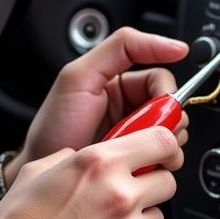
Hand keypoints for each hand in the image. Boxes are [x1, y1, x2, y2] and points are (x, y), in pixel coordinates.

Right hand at [0, 126, 181, 218]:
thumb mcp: (37, 171)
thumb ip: (74, 157)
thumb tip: (91, 156)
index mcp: (99, 163)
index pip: (162, 140)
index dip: (165, 147)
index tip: (162, 154)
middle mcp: (120, 194)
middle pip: (167, 181)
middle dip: (149, 186)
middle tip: (123, 197)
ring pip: (157, 218)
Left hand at [2, 27, 189, 187]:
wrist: (47, 175)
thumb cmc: (54, 127)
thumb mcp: (80, 76)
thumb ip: (120, 47)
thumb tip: (169, 44)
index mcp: (119, 81)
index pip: (160, 76)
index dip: (167, 90)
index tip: (172, 100)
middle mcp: (131, 105)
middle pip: (171, 105)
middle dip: (167, 119)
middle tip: (146, 131)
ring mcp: (136, 134)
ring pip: (173, 131)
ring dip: (164, 141)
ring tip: (137, 149)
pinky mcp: (139, 158)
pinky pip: (164, 154)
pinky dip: (160, 158)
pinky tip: (140, 162)